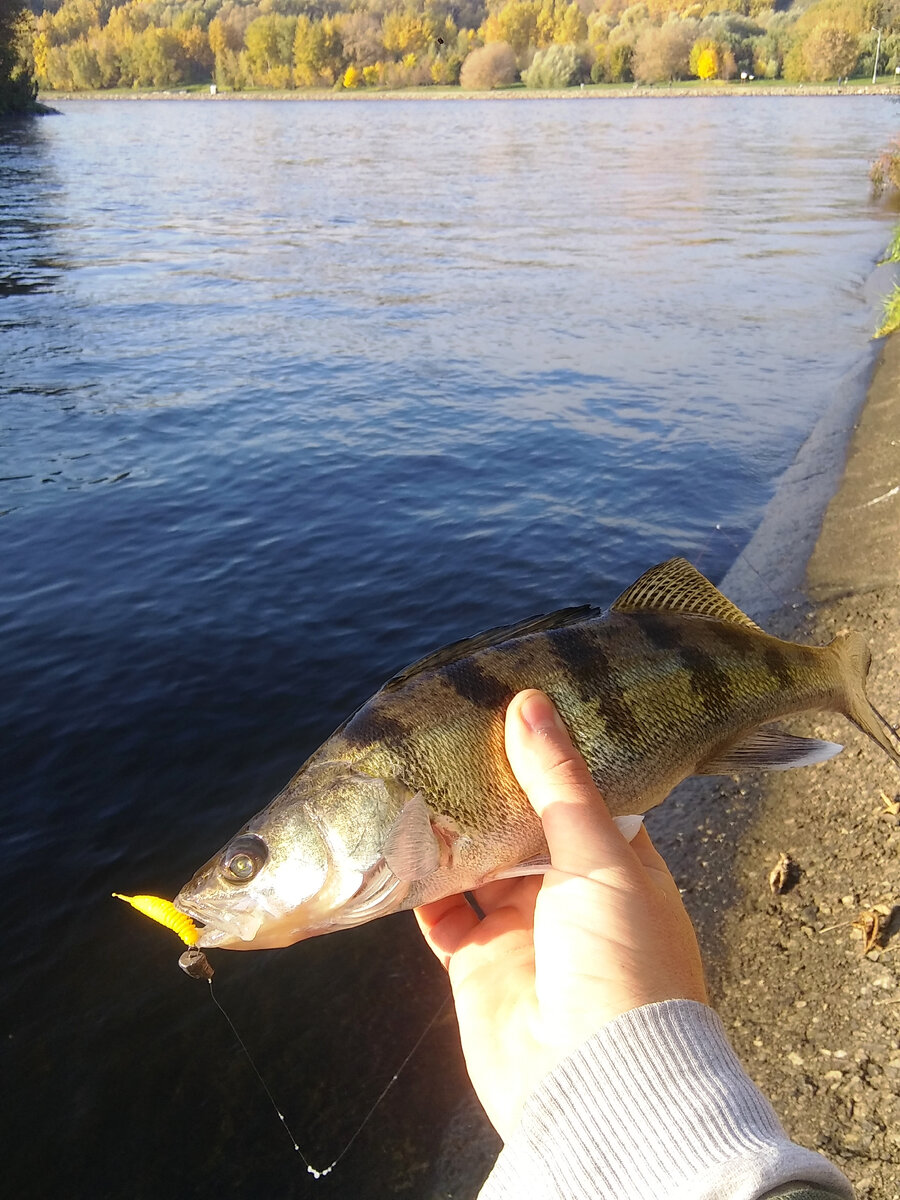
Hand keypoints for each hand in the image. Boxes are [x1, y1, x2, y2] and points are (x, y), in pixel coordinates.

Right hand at [415, 689, 707, 1140]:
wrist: (597, 1086)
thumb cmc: (624, 963)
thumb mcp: (602, 858)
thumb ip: (560, 784)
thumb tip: (530, 704)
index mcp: (620, 866)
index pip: (585, 798)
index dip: (552, 758)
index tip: (517, 707)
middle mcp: (571, 895)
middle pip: (524, 827)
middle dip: (492, 788)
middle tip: (454, 731)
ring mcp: (523, 931)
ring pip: (478, 864)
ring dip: (451, 829)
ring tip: (419, 772)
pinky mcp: (478, 965)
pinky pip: (441, 913)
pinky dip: (418, 883)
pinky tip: (397, 842)